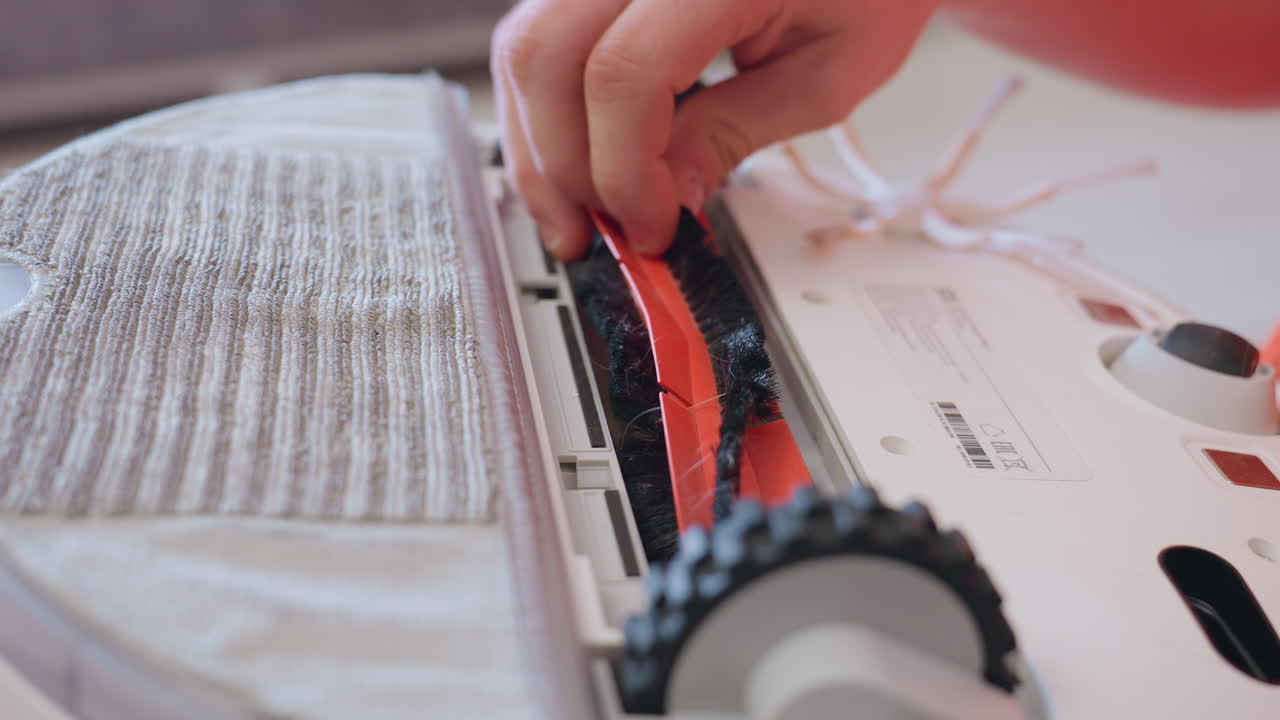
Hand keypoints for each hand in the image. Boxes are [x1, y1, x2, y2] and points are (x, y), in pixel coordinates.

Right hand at [491, 0, 936, 259]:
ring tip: (580, 213)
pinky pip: (538, 37)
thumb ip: (733, 135)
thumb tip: (660, 199)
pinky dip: (547, 112)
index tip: (650, 229)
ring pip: (524, 48)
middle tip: (600, 235)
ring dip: (540, 147)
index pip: (623, 75)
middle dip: (564, 169)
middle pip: (546, 58)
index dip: (623, 171)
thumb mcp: (825, 74)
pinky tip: (578, 161)